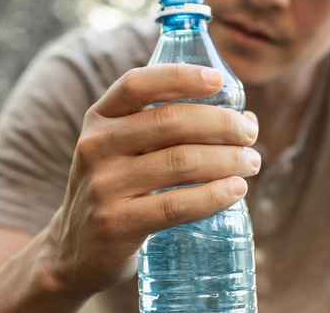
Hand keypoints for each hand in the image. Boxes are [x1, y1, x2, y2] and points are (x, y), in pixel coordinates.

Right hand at [42, 64, 259, 296]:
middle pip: (170, 121)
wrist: (76, 252)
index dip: (180, 77)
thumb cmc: (119, 190)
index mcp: (100, 118)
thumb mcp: (127, 150)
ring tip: (252, 162)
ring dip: (227, 159)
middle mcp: (97, 146)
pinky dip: (214, 195)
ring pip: (180, 162)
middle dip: (221, 124)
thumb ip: (175, 130)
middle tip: (249, 134)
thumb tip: (246, 120)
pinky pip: (176, 204)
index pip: (137, 84)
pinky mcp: (117, 224)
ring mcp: (104, 186)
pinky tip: (237, 190)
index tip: (219, 79)